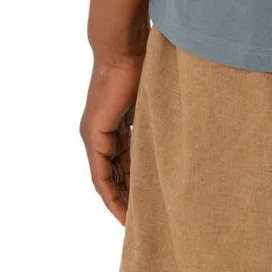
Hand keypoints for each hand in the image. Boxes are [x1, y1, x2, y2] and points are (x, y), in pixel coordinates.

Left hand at [80, 52, 143, 224]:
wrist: (124, 49)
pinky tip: (121, 209)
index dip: (132, 183)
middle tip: (140, 220)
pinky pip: (101, 174)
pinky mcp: (94, 136)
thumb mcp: (151, 102)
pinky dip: (111, 192)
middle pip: (113, 174)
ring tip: (132, 222)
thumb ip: (155, 120)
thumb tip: (177, 131)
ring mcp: (94, 135)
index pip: (122, 162)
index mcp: (113, 124)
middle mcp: (99, 133)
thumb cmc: (142, 65)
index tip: (144, 202)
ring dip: (118, 200)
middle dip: (126, 197)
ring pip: (106, 178)